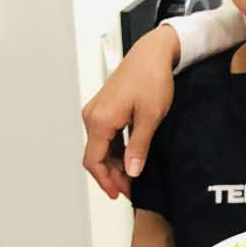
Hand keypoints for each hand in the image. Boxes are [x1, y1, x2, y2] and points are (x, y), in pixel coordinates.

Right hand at [82, 25, 180, 197]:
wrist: (152, 53)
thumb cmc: (151, 78)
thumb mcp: (150, 117)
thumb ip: (138, 147)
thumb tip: (131, 171)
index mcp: (99, 120)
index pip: (94, 161)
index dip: (106, 181)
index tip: (119, 193)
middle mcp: (92, 115)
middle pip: (95, 156)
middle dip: (111, 175)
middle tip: (130, 189)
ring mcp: (97, 111)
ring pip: (100, 146)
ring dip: (114, 163)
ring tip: (132, 175)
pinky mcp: (105, 107)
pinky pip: (105, 135)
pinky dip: (115, 149)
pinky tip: (130, 156)